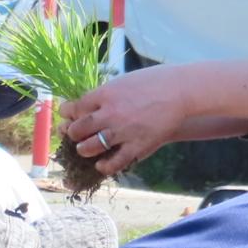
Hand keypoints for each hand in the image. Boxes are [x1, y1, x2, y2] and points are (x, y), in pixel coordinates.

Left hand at [62, 68, 193, 178]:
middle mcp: (110, 113)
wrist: (181, 92)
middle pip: (79, 129)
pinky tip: (102, 164)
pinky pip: (114, 162)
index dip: (67, 113)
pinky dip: (104, 166)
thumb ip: (106, 94)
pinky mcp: (136, 146)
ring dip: (84, 150)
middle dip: (73, 133)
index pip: (76, 107)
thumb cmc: (154, 83)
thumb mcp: (124, 82)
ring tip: (85, 149)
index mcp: (106, 94)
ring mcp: (122, 131)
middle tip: (75, 135)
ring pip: (91, 147)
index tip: (66, 116)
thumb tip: (88, 103)